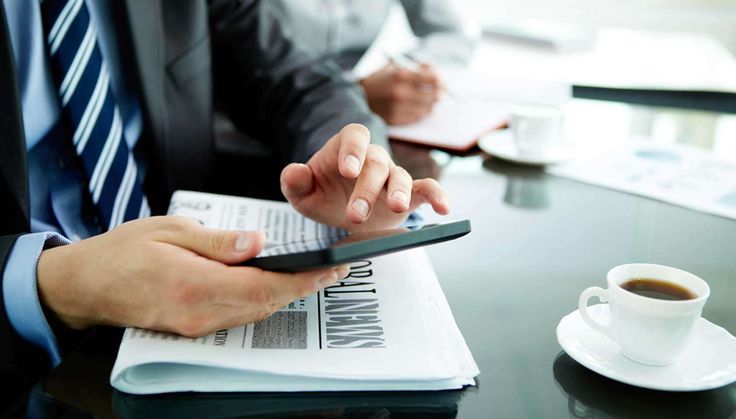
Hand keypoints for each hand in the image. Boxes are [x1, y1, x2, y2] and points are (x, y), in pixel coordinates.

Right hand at [37, 216, 346, 336]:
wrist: (86, 284)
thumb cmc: (124, 250)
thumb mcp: (171, 230)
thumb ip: (218, 241)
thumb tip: (259, 242)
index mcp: (195, 284)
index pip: (265, 287)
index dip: (304, 280)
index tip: (333, 268)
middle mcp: (200, 313)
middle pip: (266, 303)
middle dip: (304, 287)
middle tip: (334, 267)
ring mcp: (196, 326)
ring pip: (256, 312)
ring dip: (286, 295)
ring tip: (313, 273)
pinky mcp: (192, 328)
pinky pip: (238, 316)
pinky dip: (262, 300)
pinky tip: (273, 283)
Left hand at [280, 124, 449, 232]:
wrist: (340, 209)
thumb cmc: (321, 194)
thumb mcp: (302, 192)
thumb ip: (295, 182)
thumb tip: (293, 172)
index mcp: (346, 147)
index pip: (353, 137)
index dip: (352, 150)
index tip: (347, 170)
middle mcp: (372, 157)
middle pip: (376, 162)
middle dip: (367, 188)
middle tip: (355, 214)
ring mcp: (392, 175)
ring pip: (400, 176)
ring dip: (398, 192)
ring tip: (395, 208)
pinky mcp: (409, 195)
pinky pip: (426, 190)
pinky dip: (437, 196)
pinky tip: (444, 208)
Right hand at [359, 63, 441, 124]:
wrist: (357, 96)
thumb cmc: (379, 79)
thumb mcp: (394, 66)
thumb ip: (415, 67)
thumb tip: (434, 71)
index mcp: (402, 75)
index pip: (434, 79)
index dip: (442, 81)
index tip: (443, 82)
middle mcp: (401, 92)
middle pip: (434, 96)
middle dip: (439, 93)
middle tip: (439, 92)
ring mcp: (398, 107)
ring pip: (428, 109)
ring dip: (430, 104)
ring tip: (426, 99)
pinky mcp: (395, 119)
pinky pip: (417, 117)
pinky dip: (420, 112)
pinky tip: (416, 107)